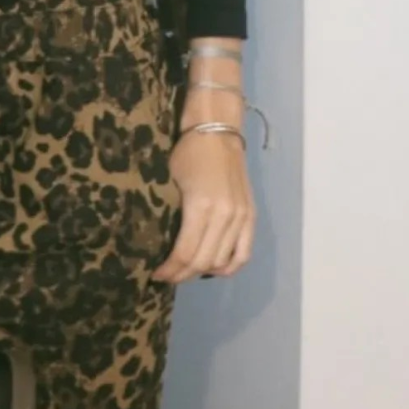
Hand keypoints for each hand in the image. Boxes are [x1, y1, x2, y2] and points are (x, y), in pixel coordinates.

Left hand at [151, 123, 256, 284]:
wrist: (217, 132)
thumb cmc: (187, 153)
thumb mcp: (171, 182)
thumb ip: (172, 215)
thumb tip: (162, 243)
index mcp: (201, 208)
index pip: (185, 252)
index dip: (170, 269)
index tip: (156, 275)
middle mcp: (224, 217)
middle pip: (204, 261)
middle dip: (183, 274)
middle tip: (167, 277)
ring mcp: (241, 218)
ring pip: (223, 261)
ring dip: (203, 271)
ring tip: (186, 272)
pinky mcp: (251, 216)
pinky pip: (243, 253)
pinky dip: (229, 266)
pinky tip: (213, 268)